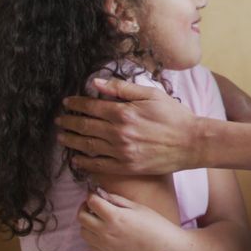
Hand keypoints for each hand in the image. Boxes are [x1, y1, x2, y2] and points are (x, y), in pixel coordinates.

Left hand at [58, 78, 200, 174]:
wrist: (192, 143)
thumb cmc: (175, 116)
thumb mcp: (152, 94)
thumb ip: (122, 88)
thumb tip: (96, 83)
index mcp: (124, 112)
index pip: (91, 106)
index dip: (76, 104)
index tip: (66, 103)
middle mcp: (118, 133)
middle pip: (85, 127)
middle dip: (68, 122)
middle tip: (59, 120)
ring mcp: (121, 152)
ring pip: (87, 146)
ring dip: (71, 141)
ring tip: (61, 137)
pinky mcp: (126, 167)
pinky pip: (99, 166)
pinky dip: (84, 162)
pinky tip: (76, 159)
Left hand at [78, 188, 181, 250]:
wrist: (162, 247)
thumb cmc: (153, 223)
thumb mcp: (136, 206)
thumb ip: (115, 199)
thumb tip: (100, 193)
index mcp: (115, 216)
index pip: (91, 202)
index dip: (91, 195)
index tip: (94, 192)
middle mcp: (106, 232)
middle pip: (81, 217)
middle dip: (85, 208)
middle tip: (93, 205)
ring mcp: (105, 246)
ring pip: (83, 231)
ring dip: (87, 223)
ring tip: (99, 219)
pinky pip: (90, 244)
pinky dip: (92, 237)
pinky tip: (103, 232)